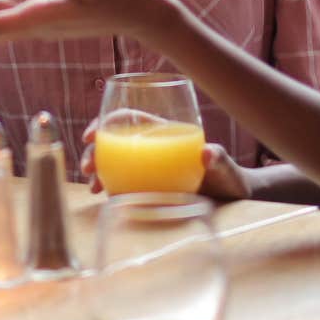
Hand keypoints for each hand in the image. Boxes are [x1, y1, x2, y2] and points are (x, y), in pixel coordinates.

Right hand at [75, 111, 250, 200]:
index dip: (108, 122)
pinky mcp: (148, 190)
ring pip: (113, 163)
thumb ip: (218, 159)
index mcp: (165, 133)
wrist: (231, 201)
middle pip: (114, 141)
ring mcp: (148, 170)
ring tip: (93, 187)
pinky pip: (122, 184)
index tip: (92, 135)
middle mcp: (152, 149)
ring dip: (97, 171)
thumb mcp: (224, 167)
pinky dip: (109, 188)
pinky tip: (103, 197)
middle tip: (88, 168)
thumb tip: (207, 153)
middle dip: (94, 151)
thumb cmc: (228, 177)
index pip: (130, 118)